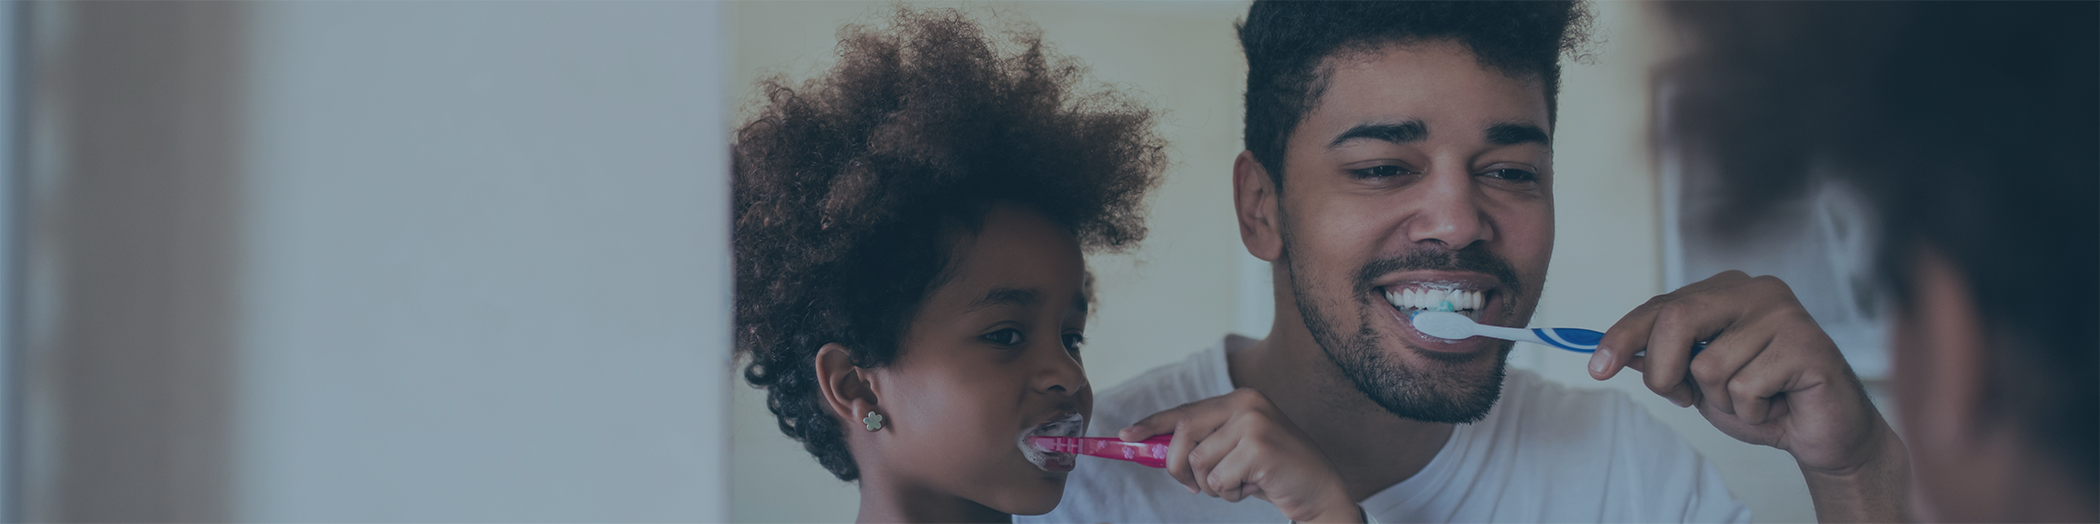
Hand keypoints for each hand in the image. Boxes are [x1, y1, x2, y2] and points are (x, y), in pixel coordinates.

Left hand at [1121, 388, 1362, 523]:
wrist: (1321, 492)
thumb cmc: (1274, 474)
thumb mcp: (1236, 452)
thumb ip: (1205, 444)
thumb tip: (1157, 450)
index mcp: (1240, 399)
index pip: (1186, 410)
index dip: (1152, 424)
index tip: (1125, 436)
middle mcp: (1246, 404)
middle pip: (1184, 433)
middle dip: (1176, 465)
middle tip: (1191, 486)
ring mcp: (1254, 423)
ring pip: (1199, 462)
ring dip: (1211, 486)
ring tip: (1238, 485)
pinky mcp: (1259, 448)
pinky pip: (1218, 479)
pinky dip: (1229, 494)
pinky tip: (1252, 489)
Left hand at [1589, 270, 1893, 473]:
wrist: (1822, 432)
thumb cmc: (1762, 400)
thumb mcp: (1699, 382)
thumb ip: (1663, 360)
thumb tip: (1618, 353)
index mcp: (1724, 290)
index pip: (1661, 305)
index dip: (1623, 337)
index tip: (1597, 368)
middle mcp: (1754, 290)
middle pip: (1676, 320)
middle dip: (1664, 371)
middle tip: (1683, 397)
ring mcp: (1783, 312)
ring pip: (1709, 364)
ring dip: (1722, 400)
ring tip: (1753, 398)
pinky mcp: (1807, 343)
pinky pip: (1746, 387)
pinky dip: (1751, 410)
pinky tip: (1777, 402)